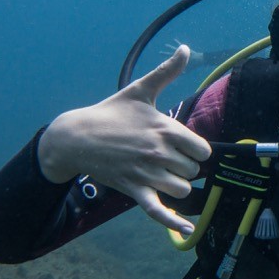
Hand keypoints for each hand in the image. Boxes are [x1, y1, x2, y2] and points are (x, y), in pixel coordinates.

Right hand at [38, 45, 211, 233]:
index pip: (202, 149)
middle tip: (166, 156)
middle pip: (193, 170)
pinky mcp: (133, 190)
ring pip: (182, 188)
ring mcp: (146, 173)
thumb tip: (185, 48)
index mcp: (165, 128)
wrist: (76, 136)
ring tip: (163, 173)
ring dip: (178, 184)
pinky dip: (173, 222)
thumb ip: (166, 72)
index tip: (182, 145)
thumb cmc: (111, 112)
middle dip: (184, 165)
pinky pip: (158, 211)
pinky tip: (186, 229)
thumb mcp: (140, 90)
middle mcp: (158, 152)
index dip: (195, 149)